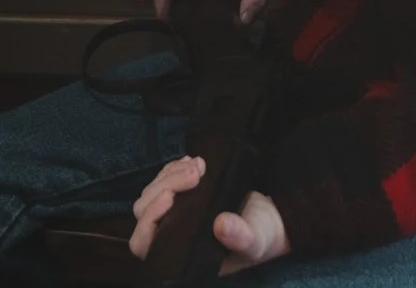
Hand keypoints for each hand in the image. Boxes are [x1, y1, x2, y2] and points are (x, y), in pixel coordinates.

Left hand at [127, 158, 289, 273]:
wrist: (270, 220)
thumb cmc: (261, 236)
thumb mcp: (256, 240)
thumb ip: (240, 237)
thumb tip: (221, 225)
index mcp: (182, 254)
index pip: (144, 242)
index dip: (150, 218)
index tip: (170, 196)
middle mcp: (173, 236)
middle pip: (146, 212)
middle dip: (166, 186)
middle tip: (195, 173)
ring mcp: (174, 216)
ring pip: (152, 193)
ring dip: (171, 175)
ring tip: (199, 164)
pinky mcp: (182, 198)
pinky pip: (164, 182)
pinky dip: (173, 169)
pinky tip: (190, 161)